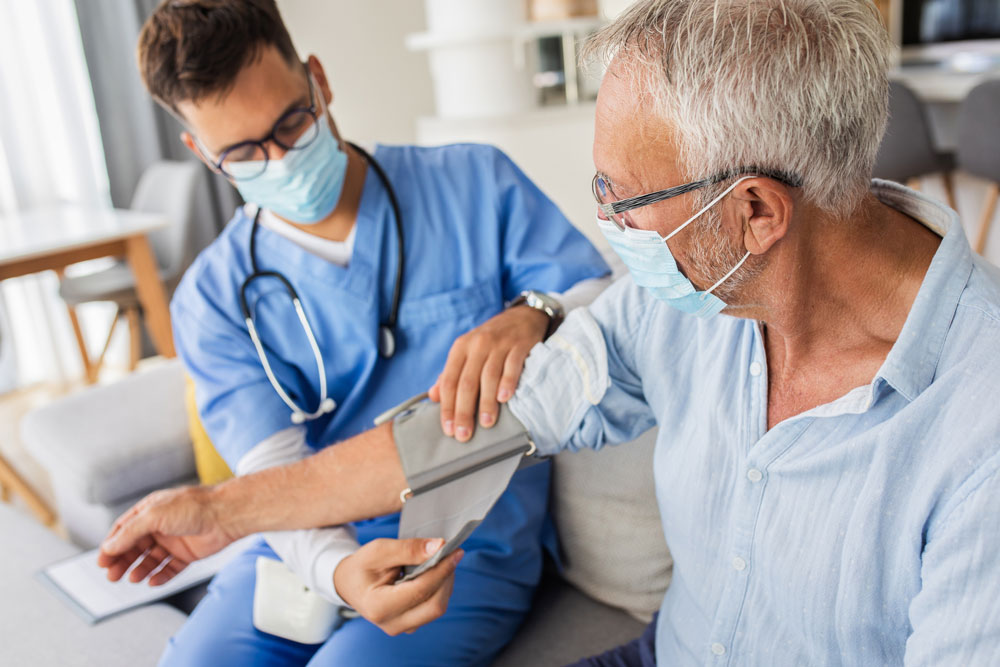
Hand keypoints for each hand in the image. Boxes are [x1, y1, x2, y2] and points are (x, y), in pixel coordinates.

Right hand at [97, 486, 239, 585]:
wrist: (226, 515)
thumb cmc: (192, 507)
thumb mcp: (154, 515)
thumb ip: (130, 532)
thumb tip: (109, 547)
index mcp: (150, 511)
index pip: (124, 530)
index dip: (112, 545)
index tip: (102, 562)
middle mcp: (161, 525)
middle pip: (135, 547)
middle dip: (123, 561)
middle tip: (112, 576)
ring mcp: (174, 540)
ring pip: (151, 559)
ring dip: (140, 569)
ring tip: (133, 578)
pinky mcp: (188, 554)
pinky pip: (169, 568)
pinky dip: (160, 576)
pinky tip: (151, 582)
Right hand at [333, 538, 462, 635]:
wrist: (349, 583)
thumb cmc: (362, 565)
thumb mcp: (379, 550)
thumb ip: (408, 549)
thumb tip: (439, 546)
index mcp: (379, 607)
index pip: (421, 590)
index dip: (441, 570)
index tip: (454, 550)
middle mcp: (392, 624)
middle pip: (435, 605)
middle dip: (447, 577)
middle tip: (451, 553)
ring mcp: (402, 627)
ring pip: (437, 607)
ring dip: (445, 582)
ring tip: (442, 560)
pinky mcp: (410, 624)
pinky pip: (433, 607)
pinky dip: (439, 588)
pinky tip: (435, 572)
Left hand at [429, 305, 547, 441]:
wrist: (522, 317)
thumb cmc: (490, 341)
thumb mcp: (467, 352)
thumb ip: (450, 374)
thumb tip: (433, 396)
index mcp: (460, 348)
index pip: (449, 381)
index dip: (447, 407)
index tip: (448, 429)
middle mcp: (478, 345)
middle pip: (467, 382)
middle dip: (464, 411)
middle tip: (464, 435)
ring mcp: (499, 344)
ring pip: (489, 376)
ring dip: (487, 402)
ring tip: (486, 423)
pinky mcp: (520, 345)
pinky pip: (512, 366)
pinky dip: (508, 382)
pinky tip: (504, 399)